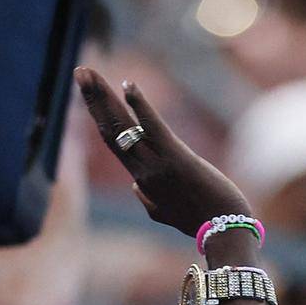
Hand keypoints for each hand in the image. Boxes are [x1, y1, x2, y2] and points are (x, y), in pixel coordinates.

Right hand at [74, 67, 252, 238]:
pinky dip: (140, 106)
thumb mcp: (168, 214)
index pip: (114, 142)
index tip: (90, 94)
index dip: (100, 116)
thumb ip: (148, 201)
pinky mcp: (177, 159)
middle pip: (111, 129)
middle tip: (80, 71)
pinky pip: (154, 128)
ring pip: (123, 126)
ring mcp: (158, 165)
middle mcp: (143, 171)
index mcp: (142, 181)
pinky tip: (128, 85)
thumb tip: (136, 188)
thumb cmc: (202, 222)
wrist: (225, 233)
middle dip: (94, 99)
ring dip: (104, 96)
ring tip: (87, 72)